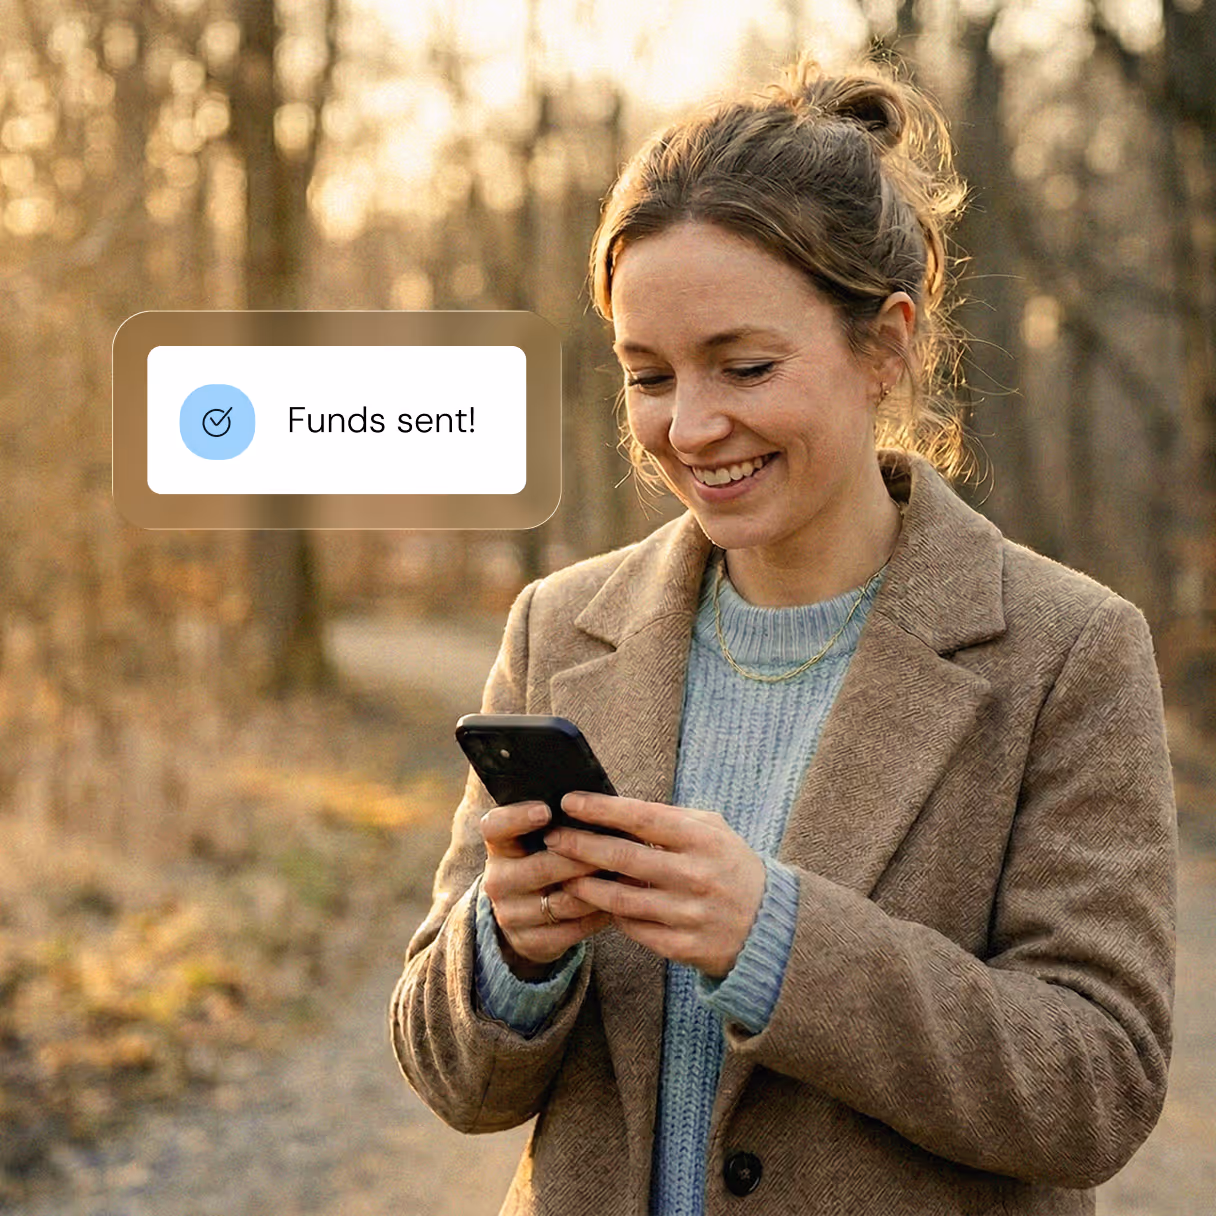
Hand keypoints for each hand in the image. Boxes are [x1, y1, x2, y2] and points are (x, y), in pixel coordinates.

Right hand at [480, 801, 611, 979]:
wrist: (527, 917)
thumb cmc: (544, 861)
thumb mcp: (540, 840)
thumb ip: (562, 824)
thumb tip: (603, 804)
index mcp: (499, 846)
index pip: (495, 827)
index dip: (518, 818)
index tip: (546, 810)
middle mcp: (497, 880)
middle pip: (541, 867)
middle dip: (581, 858)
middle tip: (614, 848)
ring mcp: (511, 914)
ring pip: (563, 901)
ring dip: (598, 888)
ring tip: (628, 875)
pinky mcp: (530, 941)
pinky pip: (573, 929)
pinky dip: (599, 915)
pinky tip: (619, 902)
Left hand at [545, 793, 766, 978]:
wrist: (769, 927)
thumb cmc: (731, 867)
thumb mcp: (714, 832)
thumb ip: (671, 818)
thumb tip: (616, 807)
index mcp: (703, 840)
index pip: (643, 818)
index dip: (602, 809)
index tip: (570, 802)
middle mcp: (696, 876)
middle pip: (624, 858)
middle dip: (581, 846)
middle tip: (553, 838)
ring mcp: (690, 914)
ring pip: (622, 900)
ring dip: (586, 885)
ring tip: (563, 873)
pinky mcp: (684, 947)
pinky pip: (635, 929)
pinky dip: (612, 916)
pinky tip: (596, 904)